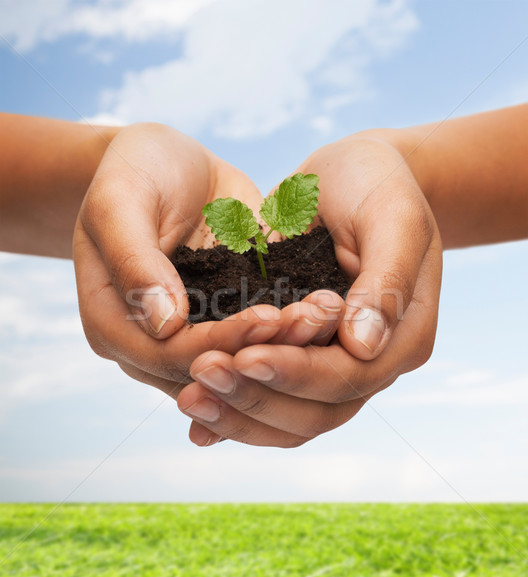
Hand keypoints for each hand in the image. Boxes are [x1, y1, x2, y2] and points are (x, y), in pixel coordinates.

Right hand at [73, 123, 303, 390]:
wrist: (166, 163)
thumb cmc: (134, 171)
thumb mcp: (120, 200)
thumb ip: (133, 260)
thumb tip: (163, 324)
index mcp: (110, 323)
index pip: (166, 354)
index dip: (218, 342)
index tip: (268, 316)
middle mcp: (150, 341)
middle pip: (208, 367)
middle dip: (263, 349)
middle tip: (314, 320)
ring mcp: (190, 333)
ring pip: (238, 360)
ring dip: (285, 345)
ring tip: (327, 315)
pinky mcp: (223, 316)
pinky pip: (256, 334)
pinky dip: (289, 328)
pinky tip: (324, 309)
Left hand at [176, 134, 442, 446]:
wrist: (356, 178)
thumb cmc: (379, 186)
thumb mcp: (394, 218)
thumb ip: (386, 280)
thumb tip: (362, 346)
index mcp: (403, 338)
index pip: (347, 377)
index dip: (296, 373)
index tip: (243, 356)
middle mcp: (369, 363)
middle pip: (315, 412)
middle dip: (256, 397)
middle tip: (201, 373)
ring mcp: (333, 364)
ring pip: (289, 419)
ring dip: (239, 415)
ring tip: (188, 398)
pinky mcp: (301, 356)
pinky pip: (272, 399)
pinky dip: (237, 414)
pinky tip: (198, 422)